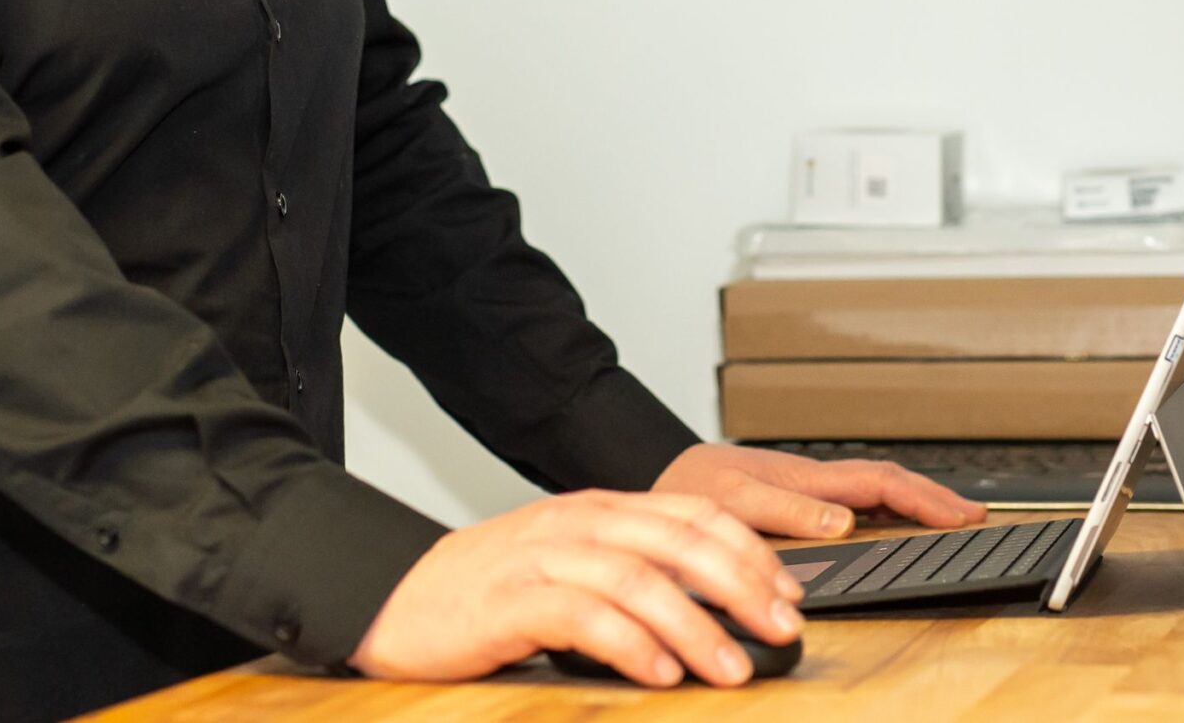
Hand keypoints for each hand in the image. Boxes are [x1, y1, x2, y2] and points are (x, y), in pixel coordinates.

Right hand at [350, 489, 804, 686]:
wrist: (394, 594)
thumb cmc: (487, 592)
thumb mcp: (567, 565)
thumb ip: (628, 573)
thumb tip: (708, 609)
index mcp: (599, 510)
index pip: (694, 514)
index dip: (750, 552)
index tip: (789, 593)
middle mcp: (578, 524)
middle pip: (679, 540)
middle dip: (742, 585)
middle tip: (782, 627)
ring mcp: (543, 557)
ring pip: (638, 578)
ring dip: (695, 625)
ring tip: (731, 668)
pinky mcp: (511, 599)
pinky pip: (582, 615)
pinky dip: (628, 644)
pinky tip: (659, 673)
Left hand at [651, 441, 986, 540]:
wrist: (656, 471)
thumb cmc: (688, 483)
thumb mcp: (733, 498)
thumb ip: (785, 510)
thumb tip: (843, 521)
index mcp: (805, 477)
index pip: (880, 482)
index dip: (923, 499)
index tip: (958, 515)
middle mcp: (811, 479)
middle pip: (888, 482)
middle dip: (933, 496)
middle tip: (972, 515)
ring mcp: (805, 486)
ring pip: (873, 490)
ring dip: (912, 501)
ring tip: (945, 516)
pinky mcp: (792, 498)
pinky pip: (852, 499)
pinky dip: (883, 508)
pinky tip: (889, 521)